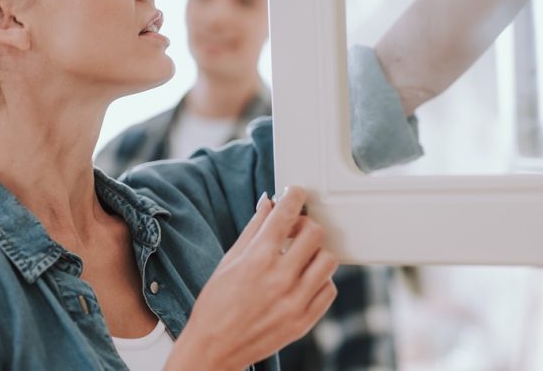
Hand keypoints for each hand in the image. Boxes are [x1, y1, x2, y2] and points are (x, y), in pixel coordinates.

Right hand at [166, 187, 337, 370]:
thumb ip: (253, 230)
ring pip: (328, 260)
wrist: (213, 349)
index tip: (296, 193)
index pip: (286, 215)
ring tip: (301, 258)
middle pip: (314, 233)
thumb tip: (268, 204)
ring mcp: (295, 301)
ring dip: (316, 254)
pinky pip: (329, 290)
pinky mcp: (303, 321)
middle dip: (305, 225)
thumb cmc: (215, 306)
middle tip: (295, 231)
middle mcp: (280, 278)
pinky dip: (320, 281)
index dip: (294, 197)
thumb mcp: (229, 261)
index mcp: (258, 259)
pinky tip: (304, 281)